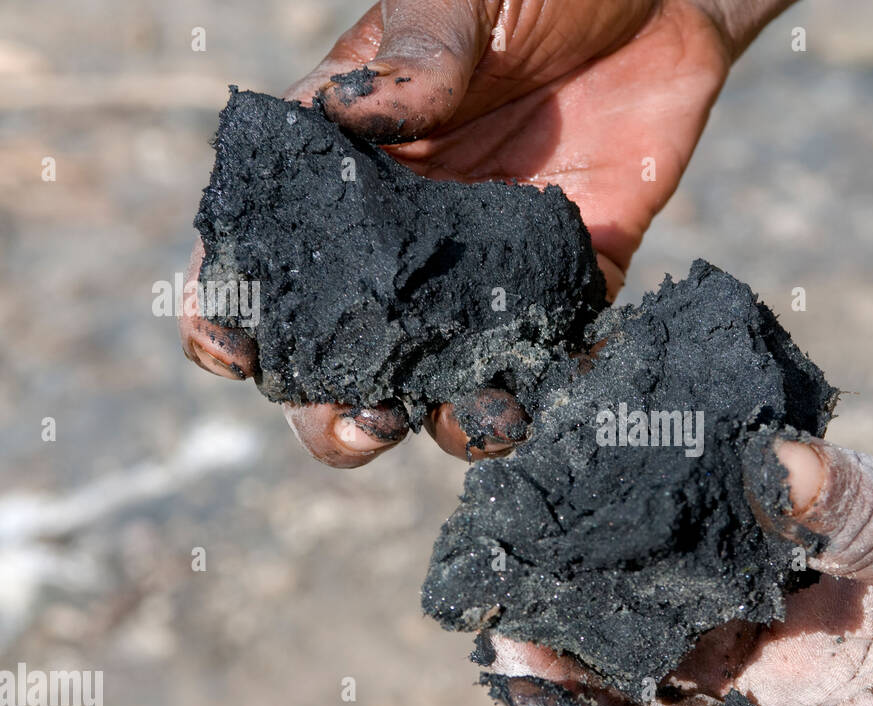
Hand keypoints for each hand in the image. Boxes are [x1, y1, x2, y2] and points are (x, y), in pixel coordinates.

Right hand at [181, 0, 762, 465]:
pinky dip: (553, 390)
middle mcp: (407, 240)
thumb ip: (413, 61)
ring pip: (441, 377)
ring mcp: (487, 272)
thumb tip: (359, 119)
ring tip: (473, 422)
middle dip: (335, 410)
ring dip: (444, 420)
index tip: (236, 355)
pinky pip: (553, 356)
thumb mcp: (457, 2)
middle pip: (343, 353)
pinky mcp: (570, 282)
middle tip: (366, 423)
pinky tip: (555, 398)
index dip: (230, 313)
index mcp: (347, 170)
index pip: (263, 252)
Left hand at [480, 428, 872, 705]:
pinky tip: (638, 537)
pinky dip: (692, 577)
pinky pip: (749, 607)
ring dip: (632, 633)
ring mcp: (846, 677)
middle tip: (504, 629)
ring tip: (546, 581)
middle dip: (597, 692)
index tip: (530, 700)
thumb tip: (761, 467)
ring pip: (708, 672)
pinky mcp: (850, 618)